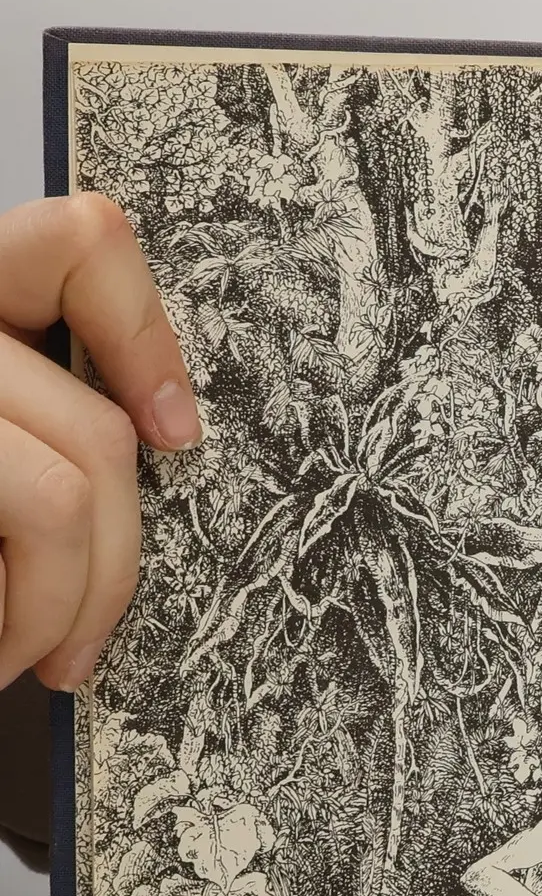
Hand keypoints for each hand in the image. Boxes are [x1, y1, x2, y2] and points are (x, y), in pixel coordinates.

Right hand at [0, 195, 199, 690]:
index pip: (78, 240)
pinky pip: (19, 509)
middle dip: (116, 563)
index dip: (146, 335)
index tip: (171, 431)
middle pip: (91, 424)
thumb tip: (146, 436)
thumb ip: (16, 408)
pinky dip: (18, 614)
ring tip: (22, 656)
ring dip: (65, 605)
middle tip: (80, 639)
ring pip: (59, 494)